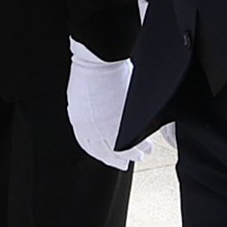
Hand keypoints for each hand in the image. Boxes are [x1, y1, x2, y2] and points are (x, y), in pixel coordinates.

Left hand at [62, 42, 144, 168]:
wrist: (97, 62)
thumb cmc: (90, 71)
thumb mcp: (82, 96)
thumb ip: (90, 110)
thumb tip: (100, 116)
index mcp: (79, 122)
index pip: (88, 145)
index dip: (100, 153)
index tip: (109, 157)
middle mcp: (90, 130)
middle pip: (104, 152)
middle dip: (116, 160)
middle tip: (125, 163)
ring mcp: (105, 127)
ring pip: (121, 150)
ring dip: (133, 154)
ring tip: (143, 154)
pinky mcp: (121, 124)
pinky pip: (133, 141)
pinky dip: (140, 145)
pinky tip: (148, 145)